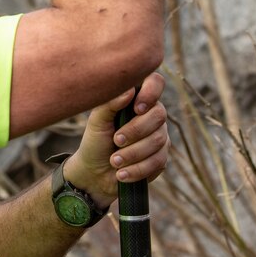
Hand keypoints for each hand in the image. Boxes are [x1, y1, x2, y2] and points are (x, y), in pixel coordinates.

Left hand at [63, 72, 168, 208]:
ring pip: (158, 140)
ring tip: (114, 161)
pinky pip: (157, 161)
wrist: (94, 174)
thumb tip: (129, 90)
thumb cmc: (95, 142)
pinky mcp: (161, 158)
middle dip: (136, 130)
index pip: (155, 82)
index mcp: (137, 99)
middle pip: (159, 115)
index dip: (151, 92)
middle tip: (116, 140)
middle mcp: (152, 115)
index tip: (137, 108)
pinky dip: (137, 169)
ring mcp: (159, 136)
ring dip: (133, 153)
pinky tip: (122, 174)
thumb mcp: (97, 121)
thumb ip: (110, 103)